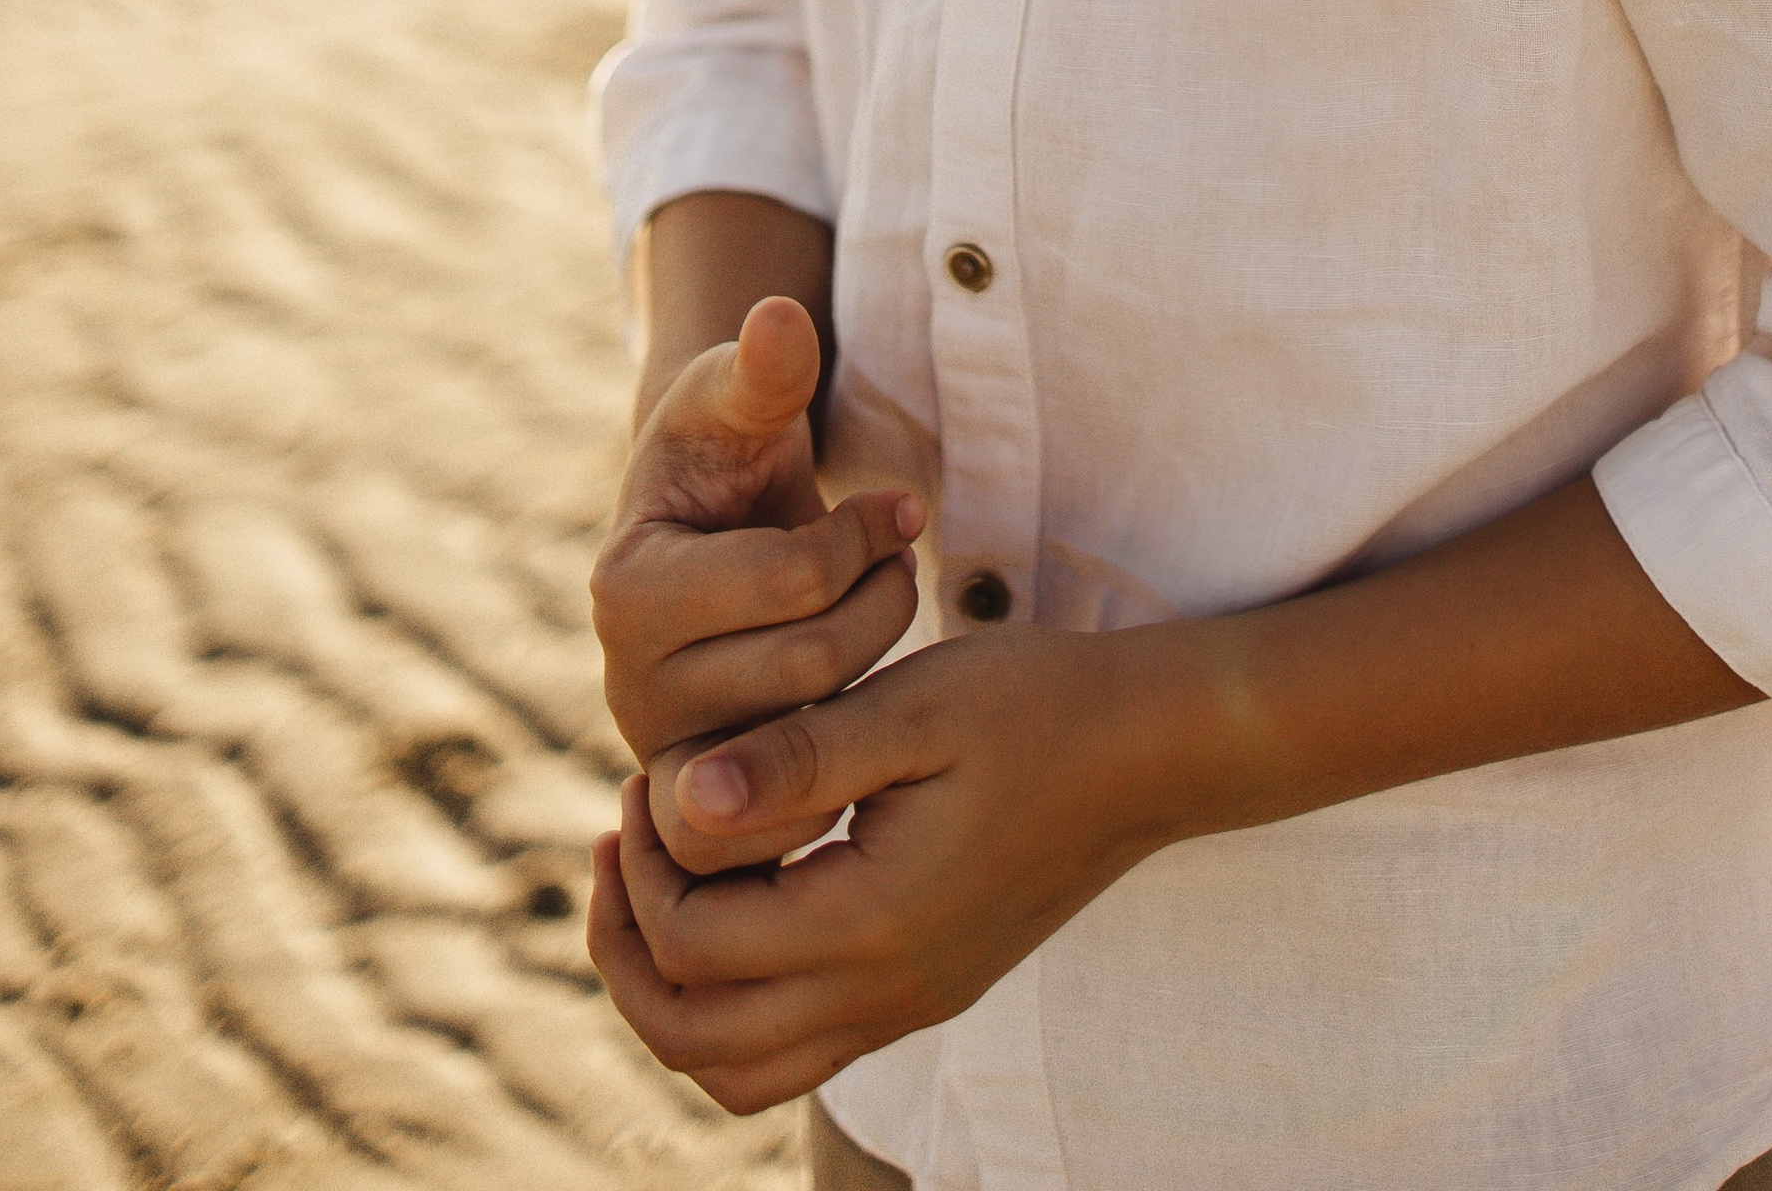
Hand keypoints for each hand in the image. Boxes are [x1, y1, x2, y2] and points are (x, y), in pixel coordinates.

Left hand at [586, 624, 1186, 1114]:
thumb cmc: (1034, 706)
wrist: (1148, 750)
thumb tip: (683, 799)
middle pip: (693, 1036)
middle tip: (622, 834)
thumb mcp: (913, 704)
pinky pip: (789, 1050)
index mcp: (873, 924)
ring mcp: (903, 1006)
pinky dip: (732, 1001)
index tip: (653, 774)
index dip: (645, 863)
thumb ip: (797, 756)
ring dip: (671, 990)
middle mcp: (883, 994)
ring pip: (735, 1068)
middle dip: (628, 940)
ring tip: (656, 881)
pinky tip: (736, 896)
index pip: (693, 943)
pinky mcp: (917, 993)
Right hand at [589, 294, 924, 770]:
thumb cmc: (724, 449)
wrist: (709, 532)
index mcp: (624, 588)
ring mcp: (671, 758)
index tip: (899, 502)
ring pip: (821, 737)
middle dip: (882, 597)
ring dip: (877, 661)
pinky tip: (875, 688)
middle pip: (813, 666)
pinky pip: (804, 815)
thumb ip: (764, 368)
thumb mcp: (738, 398)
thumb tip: (781, 317)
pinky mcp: (716, 805)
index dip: (866, 533)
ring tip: (884, 600)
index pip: (792, 580)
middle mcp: (629, 689)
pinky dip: (856, 756)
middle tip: (904, 556)